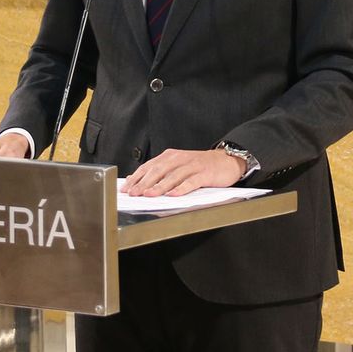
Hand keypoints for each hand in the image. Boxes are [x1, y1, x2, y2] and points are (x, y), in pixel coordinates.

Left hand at [121, 147, 243, 196]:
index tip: (126, 188)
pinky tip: (174, 195)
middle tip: (134, 193)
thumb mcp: (178, 166)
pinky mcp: (204, 173)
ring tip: (149, 195)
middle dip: (144, 182)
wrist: (226, 160)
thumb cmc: (199, 166)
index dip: (136, 177)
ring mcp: (192, 165)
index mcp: (170, 156)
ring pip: (172, 176)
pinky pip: (191, 181)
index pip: (149, 166)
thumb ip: (161, 173)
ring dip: (159, 186)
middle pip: (158, 170)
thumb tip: (140, 184)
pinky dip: (181, 188)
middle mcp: (179, 159)